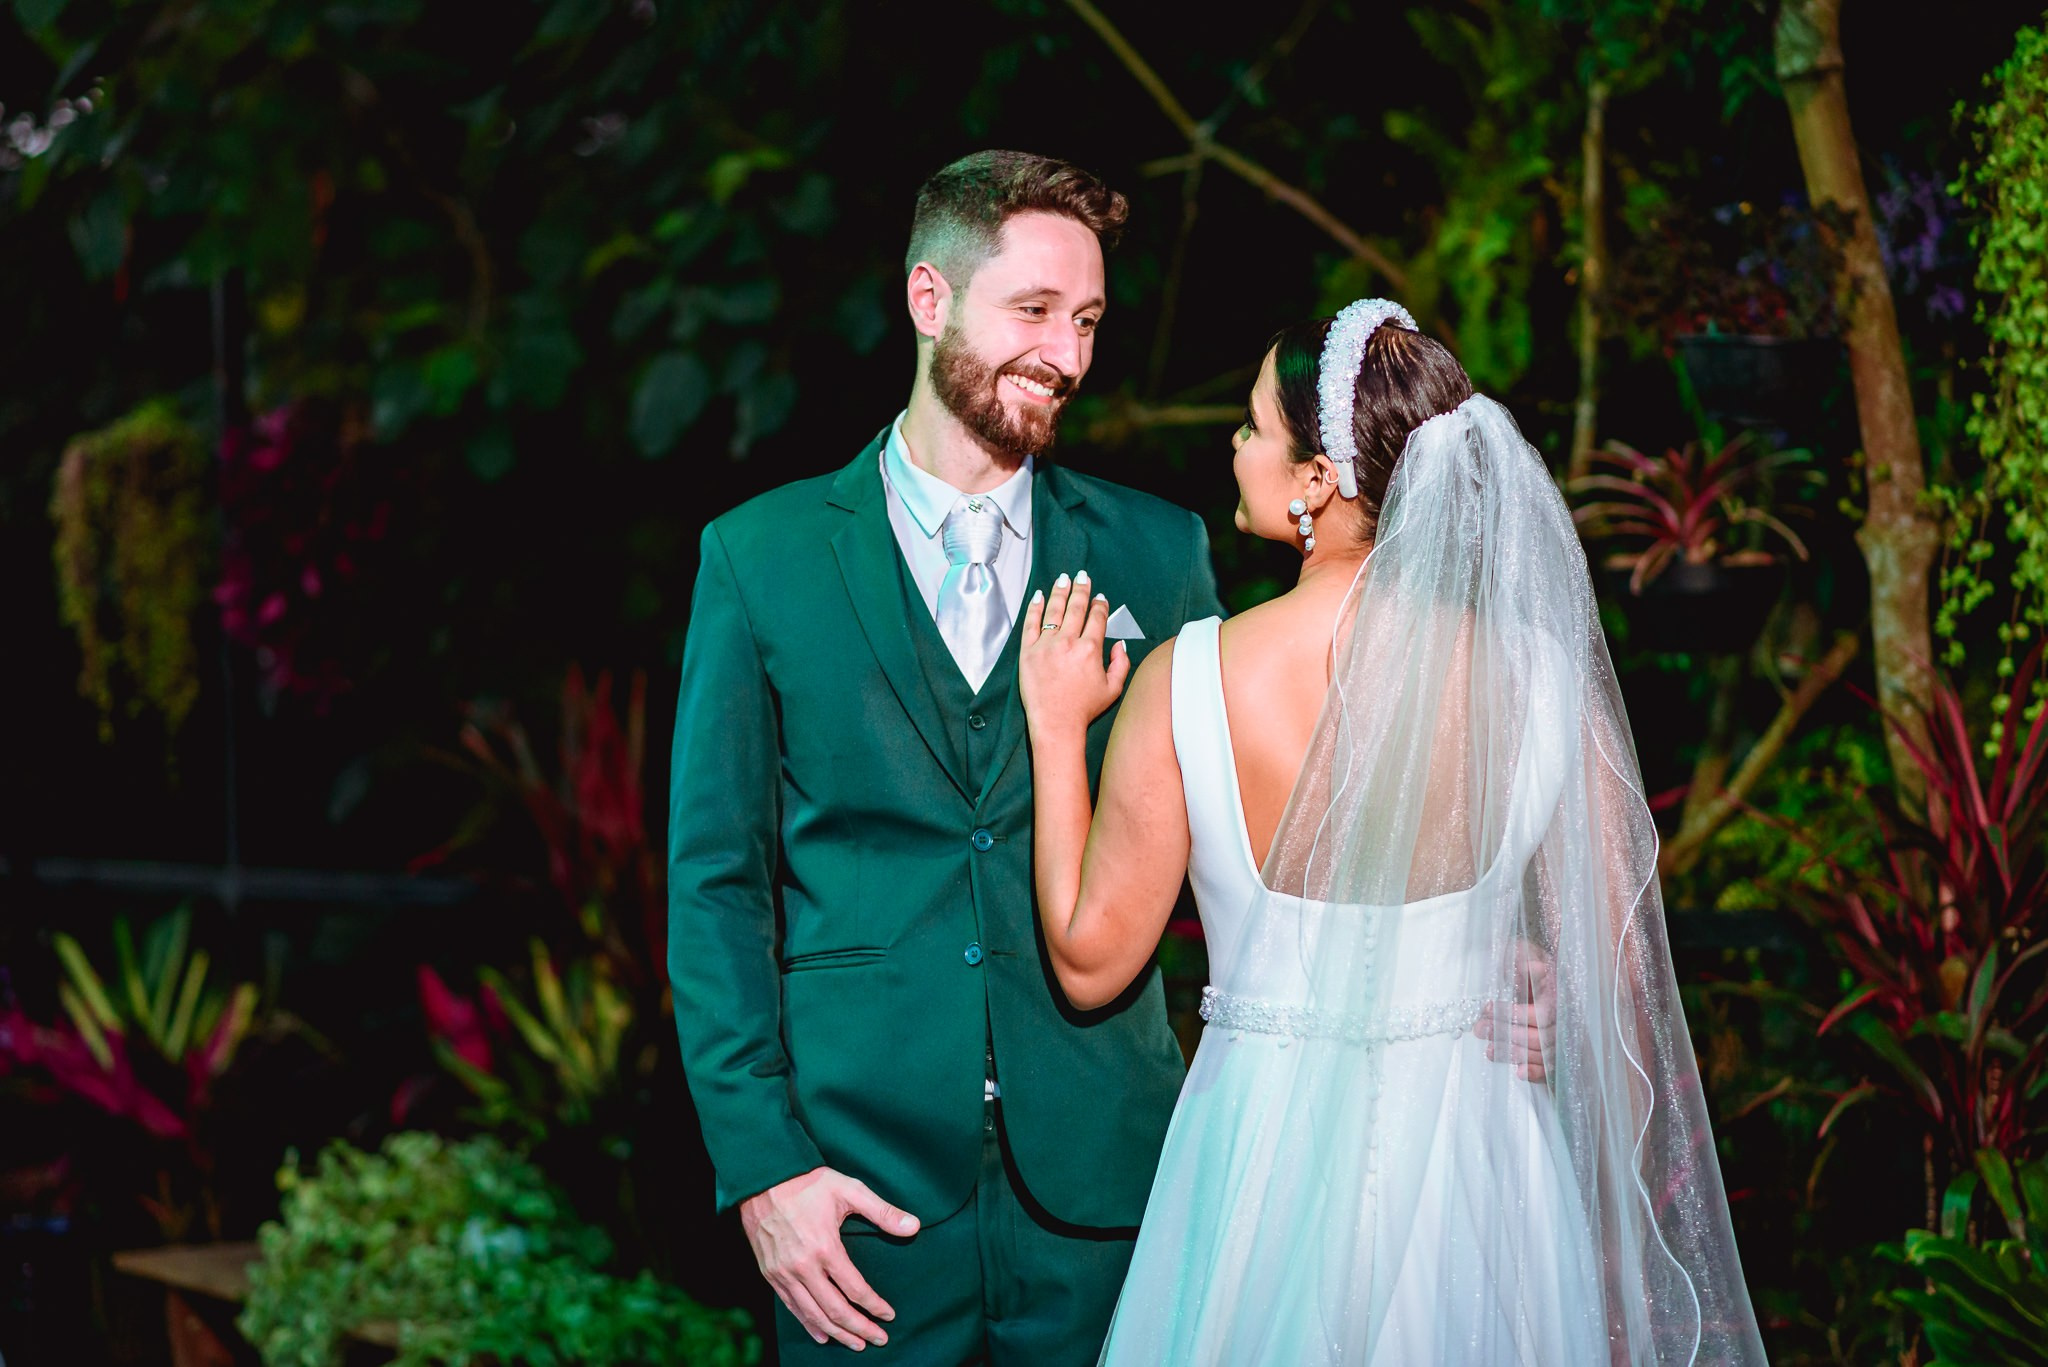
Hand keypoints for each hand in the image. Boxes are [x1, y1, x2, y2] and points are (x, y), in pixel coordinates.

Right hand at [739, 1166, 918, 1349]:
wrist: (763, 1178)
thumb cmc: (809, 1182)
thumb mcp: (850, 1189)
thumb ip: (883, 1211)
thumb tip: (914, 1226)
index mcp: (825, 1248)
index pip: (855, 1289)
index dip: (874, 1306)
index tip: (888, 1315)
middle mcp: (803, 1267)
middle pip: (835, 1310)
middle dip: (860, 1328)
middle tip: (878, 1339)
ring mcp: (784, 1273)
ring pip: (813, 1314)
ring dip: (837, 1333)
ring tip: (855, 1343)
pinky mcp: (770, 1273)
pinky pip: (791, 1306)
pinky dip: (808, 1324)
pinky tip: (822, 1334)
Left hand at [1020, 571, 1130, 738]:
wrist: (1056, 725)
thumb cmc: (1084, 710)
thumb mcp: (1113, 689)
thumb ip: (1121, 664)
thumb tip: (1119, 645)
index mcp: (1090, 650)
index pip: (1097, 618)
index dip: (1100, 605)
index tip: (1100, 598)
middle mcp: (1068, 643)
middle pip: (1076, 607)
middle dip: (1081, 588)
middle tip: (1082, 576)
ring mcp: (1046, 646)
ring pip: (1054, 610)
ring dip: (1060, 591)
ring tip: (1063, 579)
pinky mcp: (1028, 652)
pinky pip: (1031, 624)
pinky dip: (1035, 608)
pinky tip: (1039, 596)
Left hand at [1473, 955, 1555, 1082]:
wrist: (1558, 998)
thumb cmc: (1541, 984)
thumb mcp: (1533, 970)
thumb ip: (1528, 966)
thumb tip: (1535, 966)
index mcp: (1560, 1000)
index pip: (1540, 1012)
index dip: (1512, 1012)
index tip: (1487, 1007)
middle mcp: (1566, 1024)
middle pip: (1539, 1035)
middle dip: (1506, 1033)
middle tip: (1479, 1028)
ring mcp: (1565, 1044)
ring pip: (1542, 1053)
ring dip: (1514, 1052)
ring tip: (1489, 1049)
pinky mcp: (1562, 1063)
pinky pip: (1552, 1073)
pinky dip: (1537, 1074)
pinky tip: (1519, 1073)